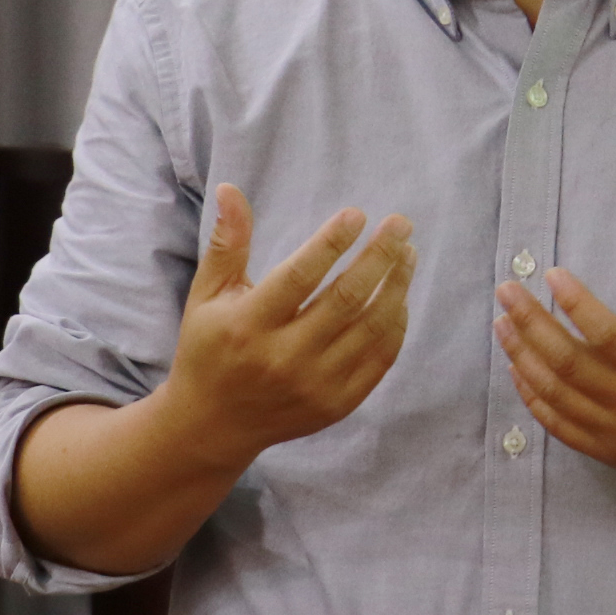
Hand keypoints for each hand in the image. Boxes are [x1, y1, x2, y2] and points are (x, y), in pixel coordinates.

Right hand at [162, 185, 416, 466]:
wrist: (213, 426)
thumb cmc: (208, 348)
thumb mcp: (207, 295)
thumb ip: (226, 243)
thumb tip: (232, 189)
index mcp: (248, 326)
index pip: (300, 277)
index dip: (331, 242)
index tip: (358, 214)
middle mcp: (283, 358)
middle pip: (345, 299)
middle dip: (380, 256)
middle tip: (401, 224)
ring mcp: (314, 385)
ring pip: (371, 329)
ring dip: (396, 286)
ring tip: (408, 254)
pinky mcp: (336, 404)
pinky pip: (379, 360)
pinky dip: (396, 326)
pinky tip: (400, 297)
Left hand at [495, 257, 615, 502]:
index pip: (609, 335)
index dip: (576, 304)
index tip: (552, 275)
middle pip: (569, 362)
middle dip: (531, 323)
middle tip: (506, 291)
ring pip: (557, 394)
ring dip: (524, 357)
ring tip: (503, 324)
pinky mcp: (612, 453)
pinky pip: (560, 427)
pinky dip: (534, 398)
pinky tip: (519, 371)